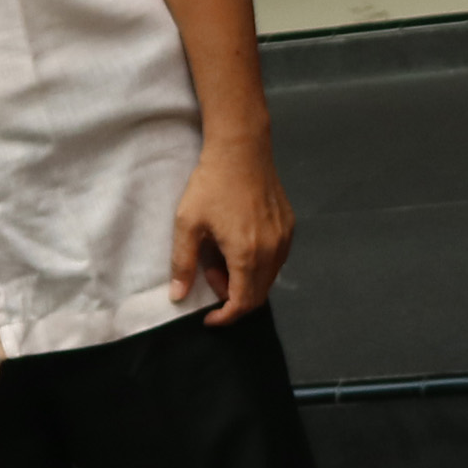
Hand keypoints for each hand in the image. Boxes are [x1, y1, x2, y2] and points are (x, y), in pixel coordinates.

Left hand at [169, 135, 292, 320]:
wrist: (241, 149)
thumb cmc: (211, 184)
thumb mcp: (187, 223)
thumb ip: (183, 263)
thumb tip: (178, 296)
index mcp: (247, 254)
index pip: (242, 303)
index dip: (225, 317)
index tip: (209, 318)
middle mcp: (272, 251)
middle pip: (259, 295)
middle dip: (233, 297)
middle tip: (210, 276)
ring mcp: (284, 239)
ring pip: (269, 278)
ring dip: (246, 281)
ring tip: (221, 258)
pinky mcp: (289, 227)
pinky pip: (277, 260)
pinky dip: (258, 265)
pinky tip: (239, 246)